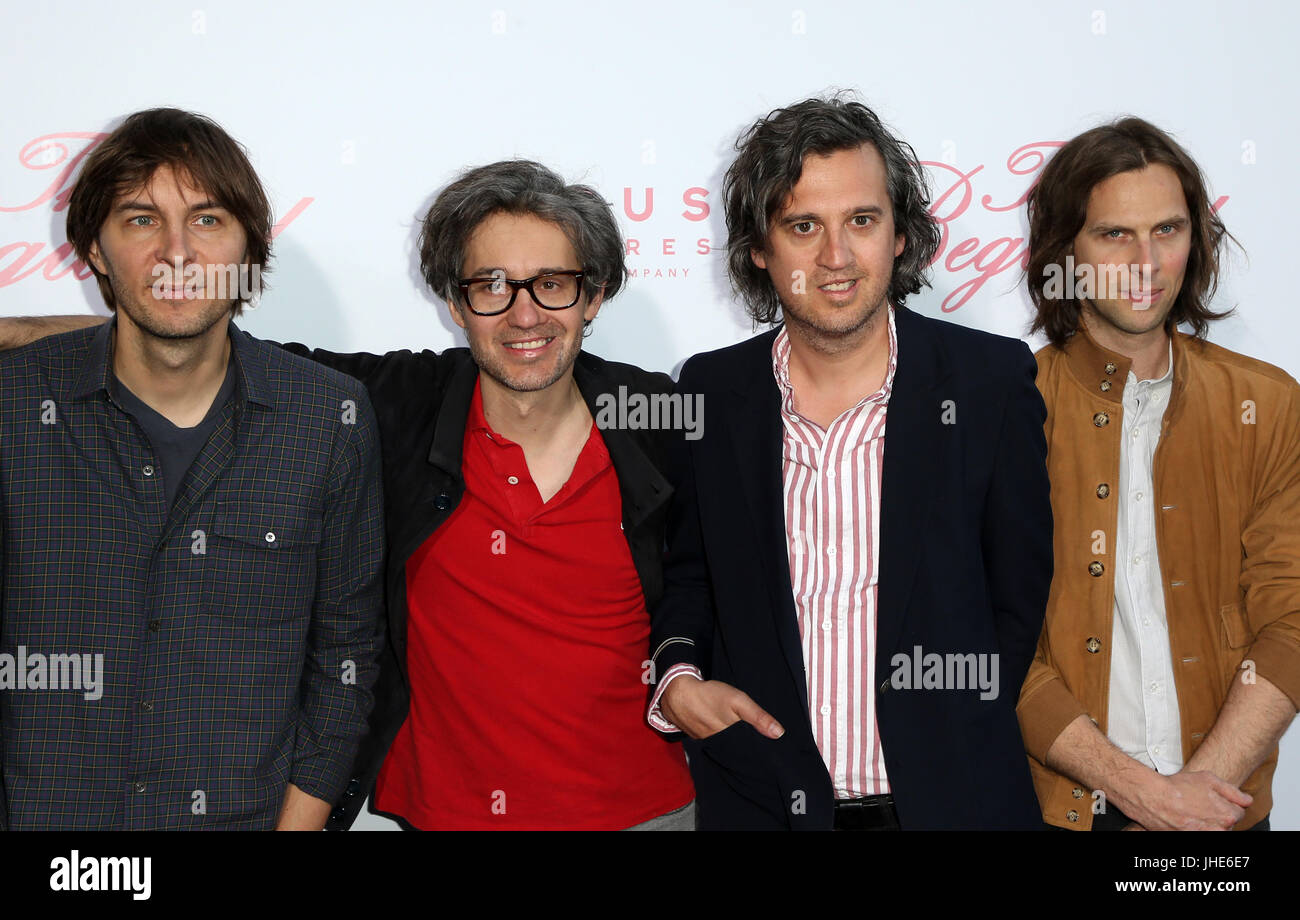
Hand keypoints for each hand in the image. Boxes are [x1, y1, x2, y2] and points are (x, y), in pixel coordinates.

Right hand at [660, 676, 783, 740]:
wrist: (677, 693)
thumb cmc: (709, 695)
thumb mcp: (738, 700)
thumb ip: (758, 717)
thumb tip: (778, 733)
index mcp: (729, 739)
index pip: (748, 752)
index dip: (759, 752)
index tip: (770, 754)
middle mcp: (718, 745)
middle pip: (737, 751)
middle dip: (747, 749)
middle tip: (758, 745)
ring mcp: (706, 742)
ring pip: (725, 747)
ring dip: (733, 744)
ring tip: (742, 739)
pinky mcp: (698, 737)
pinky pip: (713, 742)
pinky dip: (720, 738)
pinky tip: (723, 731)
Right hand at [1125, 771, 1250, 830]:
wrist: (1153, 799)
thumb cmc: (1178, 788)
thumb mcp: (1208, 779)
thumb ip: (1232, 791)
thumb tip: (1247, 800)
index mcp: (1227, 815)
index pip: (1239, 813)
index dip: (1228, 803)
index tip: (1217, 799)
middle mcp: (1219, 830)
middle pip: (1227, 824)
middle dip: (1219, 815)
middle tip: (1202, 804)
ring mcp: (1204, 837)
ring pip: (1214, 831)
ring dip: (1208, 823)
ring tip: (1193, 812)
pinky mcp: (1190, 840)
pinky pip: (1200, 834)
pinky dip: (1196, 828)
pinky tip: (1186, 819)